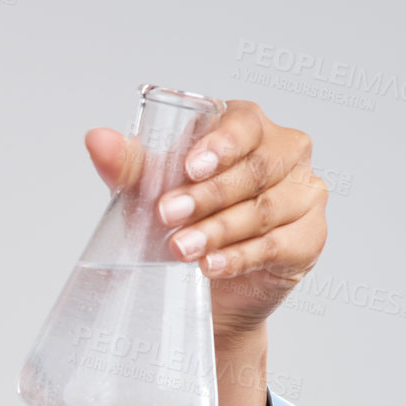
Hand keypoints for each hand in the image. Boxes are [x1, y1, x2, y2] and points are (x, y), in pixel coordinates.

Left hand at [85, 100, 328, 341]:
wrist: (201, 282)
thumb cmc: (182, 220)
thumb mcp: (150, 191)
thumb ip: (129, 165)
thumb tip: (97, 140)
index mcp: (248, 127)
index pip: (244, 123)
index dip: (220, 144)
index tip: (190, 167)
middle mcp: (285, 153)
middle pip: (255, 169)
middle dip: (207, 195)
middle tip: (167, 214)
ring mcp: (303, 195)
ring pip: (265, 209)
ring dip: (218, 230)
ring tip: (180, 248)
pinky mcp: (308, 238)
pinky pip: (277, 245)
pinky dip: (239, 257)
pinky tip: (211, 266)